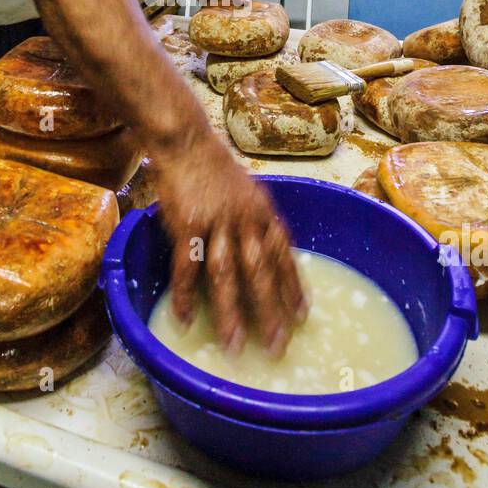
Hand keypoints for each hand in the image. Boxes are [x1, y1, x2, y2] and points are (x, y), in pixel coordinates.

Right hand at [153, 136, 306, 355]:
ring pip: (226, 274)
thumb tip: (269, 256)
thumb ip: (259, 222)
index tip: (301, 317)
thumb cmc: (216, 170)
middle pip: (260, 272)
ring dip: (231, 312)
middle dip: (270, 311)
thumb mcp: (251, 192)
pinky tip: (187, 319)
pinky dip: (186, 294)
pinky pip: (187, 266)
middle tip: (277, 345)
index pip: (284, 255)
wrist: (186, 142)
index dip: (293, 287)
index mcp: (264, 213)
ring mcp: (216, 222)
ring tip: (234, 345)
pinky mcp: (187, 225)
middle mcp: (245, 219)